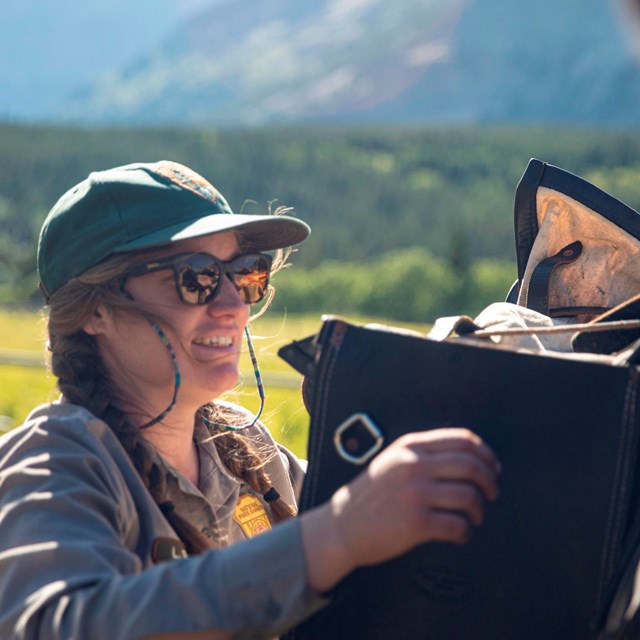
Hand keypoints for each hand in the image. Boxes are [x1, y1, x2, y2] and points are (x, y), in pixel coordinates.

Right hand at [300, 428, 499, 592]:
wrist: (342, 525)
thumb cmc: (372, 494)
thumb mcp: (393, 460)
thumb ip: (424, 453)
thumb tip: (471, 456)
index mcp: (410, 447)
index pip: (462, 440)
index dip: (486, 453)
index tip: (494, 467)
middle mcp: (413, 466)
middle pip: (471, 466)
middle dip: (490, 481)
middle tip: (492, 493)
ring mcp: (415, 494)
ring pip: (469, 496)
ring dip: (480, 509)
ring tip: (475, 516)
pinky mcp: (416, 523)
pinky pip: (458, 526)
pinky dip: (466, 532)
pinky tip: (460, 533)